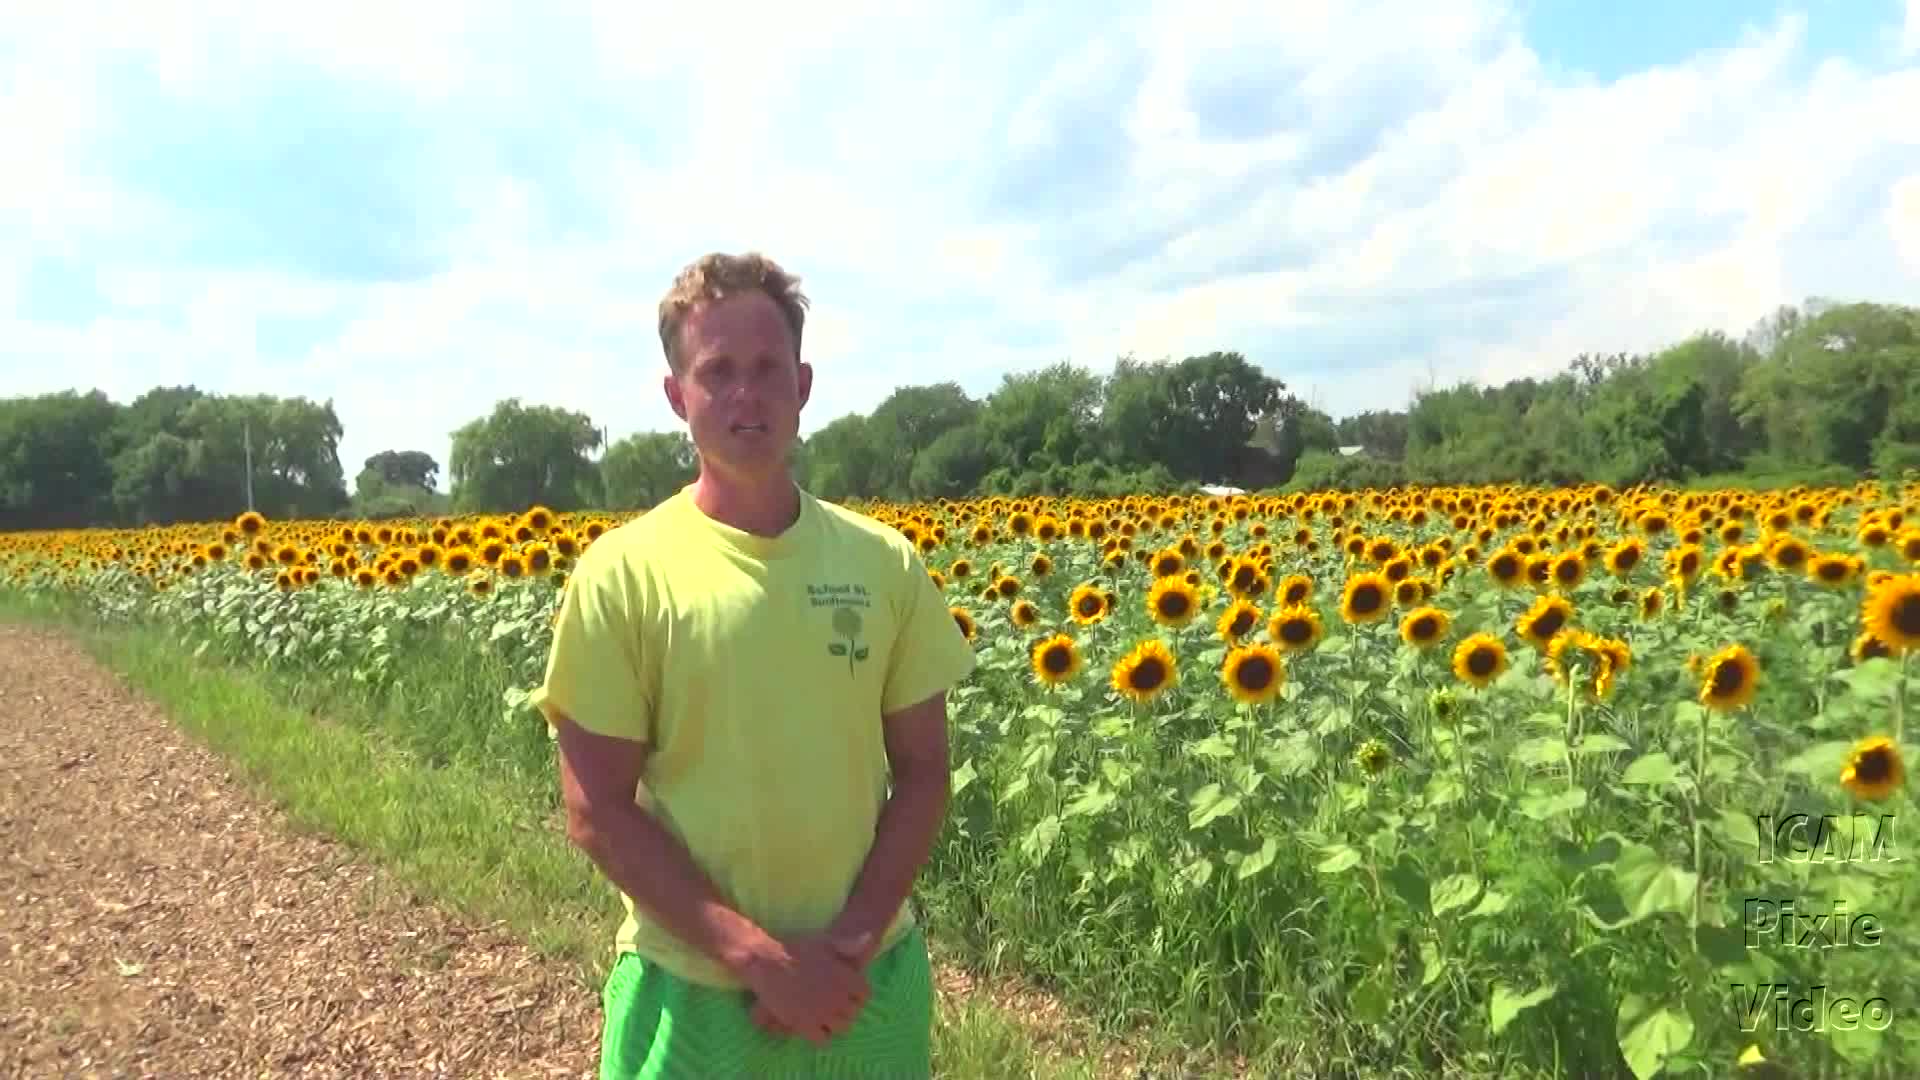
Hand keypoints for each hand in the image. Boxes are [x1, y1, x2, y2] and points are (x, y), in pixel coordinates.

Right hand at [738, 933, 871, 1045]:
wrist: (770, 963)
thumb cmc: (797, 950)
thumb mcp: (826, 943)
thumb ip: (848, 945)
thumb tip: (870, 939)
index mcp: (847, 979)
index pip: (865, 995)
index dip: (857, 995)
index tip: (849, 994)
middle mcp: (839, 998)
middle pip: (853, 1014)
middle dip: (846, 1010)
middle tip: (834, 1006)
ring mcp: (824, 1014)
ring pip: (841, 1028)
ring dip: (835, 1024)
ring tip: (825, 1018)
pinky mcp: (806, 1025)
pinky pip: (823, 1040)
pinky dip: (820, 1036)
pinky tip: (813, 1027)